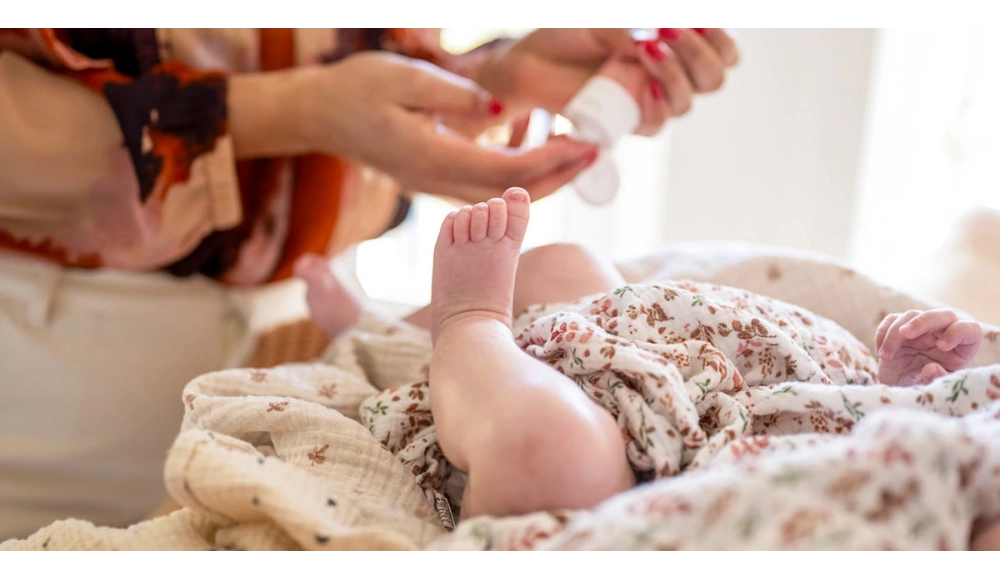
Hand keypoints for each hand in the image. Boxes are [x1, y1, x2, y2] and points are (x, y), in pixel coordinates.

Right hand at [234, 51, 598, 203]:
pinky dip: (516, 179)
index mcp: (430, 158)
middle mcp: (434, 182)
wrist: (317, 114)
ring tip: (577, 156)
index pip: (504, 170)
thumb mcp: (405, 77)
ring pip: (498, 198)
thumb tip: (503, 108)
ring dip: (541, 182)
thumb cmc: (356, 89)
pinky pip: (483, 190)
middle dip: (557, 177)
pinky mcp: (432, 181)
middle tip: (595, 152)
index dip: (548, 161)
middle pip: (508, 195)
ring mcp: (432, 186)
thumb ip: (456, 95)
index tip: (583, 144)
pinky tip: (537, 155)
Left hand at [473, 27, 738, 136]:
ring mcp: (648, 100)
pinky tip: (645, 88)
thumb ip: (636, 28)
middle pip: (713, 79)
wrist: (534, 61)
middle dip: (700, 54)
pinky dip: (655, 106)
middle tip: (672, 31)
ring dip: (675, 74)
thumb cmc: (572, 34)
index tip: (702, 20)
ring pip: (686, 103)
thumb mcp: (609, 22)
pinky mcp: (626, 122)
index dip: (721, 38)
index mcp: (675, 47)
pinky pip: (654, 125)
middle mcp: (668, 75)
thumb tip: (659, 36)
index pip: (723, 51)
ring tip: (645, 48)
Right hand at [876, 309, 981, 385]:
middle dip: (922, 322)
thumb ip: (936, 380)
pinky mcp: (900, 329)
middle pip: (942, 315)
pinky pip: (891, 320)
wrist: (899, 392)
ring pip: (912, 315)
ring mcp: (921, 331)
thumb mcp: (932, 390)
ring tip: (885, 356)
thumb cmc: (921, 391)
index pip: (969, 329)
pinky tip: (880, 350)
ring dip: (895, 333)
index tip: (941, 347)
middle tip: (904, 333)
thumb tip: (931, 368)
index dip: (957, 332)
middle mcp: (943, 335)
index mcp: (961, 349)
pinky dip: (882, 332)